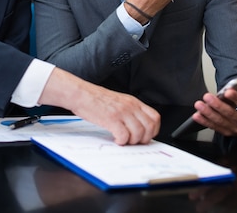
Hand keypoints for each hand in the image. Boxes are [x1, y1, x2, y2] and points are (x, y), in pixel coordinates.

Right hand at [38, 68, 160, 144]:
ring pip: (139, 133)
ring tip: (123, 141)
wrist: (81, 94)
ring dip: (132, 141)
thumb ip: (129, 111)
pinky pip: (124, 136)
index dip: (153, 130)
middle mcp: (130, 106)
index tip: (146, 135)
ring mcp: (122, 112)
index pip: (155, 117)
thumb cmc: (96, 99)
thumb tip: (137, 126)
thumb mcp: (118, 101)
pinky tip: (116, 140)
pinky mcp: (112, 119)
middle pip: (149, 127)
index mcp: (133, 101)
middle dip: (144, 139)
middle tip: (134, 141)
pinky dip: (122, 142)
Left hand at [192, 59, 236, 136]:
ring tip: (199, 104)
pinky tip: (197, 115)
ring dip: (208, 113)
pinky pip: (214, 127)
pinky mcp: (226, 131)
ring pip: (220, 121)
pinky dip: (205, 121)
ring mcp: (235, 128)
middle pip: (230, 114)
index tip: (228, 91)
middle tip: (207, 96)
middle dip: (218, 105)